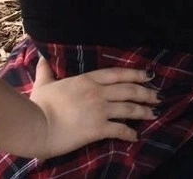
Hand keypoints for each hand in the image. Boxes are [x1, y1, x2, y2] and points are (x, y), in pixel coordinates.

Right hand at [27, 58, 157, 158]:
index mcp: (87, 80)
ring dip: (144, 111)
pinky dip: (130, 133)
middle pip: (129, 89)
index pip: (118, 74)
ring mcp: (99, 110)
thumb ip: (46, 71)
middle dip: (146, 92)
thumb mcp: (44, 84)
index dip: (135, 74)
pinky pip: (119, 129)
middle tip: (157, 96)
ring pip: (129, 108)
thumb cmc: (38, 105)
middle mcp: (97, 92)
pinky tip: (136, 136)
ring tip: (154, 113)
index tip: (148, 76)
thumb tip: (42, 57)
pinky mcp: (98, 128)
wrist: (35, 126)